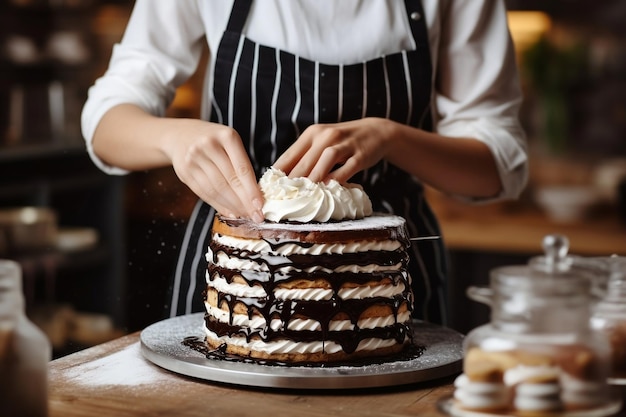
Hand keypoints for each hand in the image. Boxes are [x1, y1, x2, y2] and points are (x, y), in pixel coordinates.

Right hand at [163, 119, 264, 221]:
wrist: (180, 135)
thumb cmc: (214, 140)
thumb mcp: (230, 142)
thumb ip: (241, 163)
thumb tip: (254, 196)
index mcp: (226, 136)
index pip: (242, 168)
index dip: (252, 190)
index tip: (260, 205)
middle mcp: (208, 146)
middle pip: (230, 181)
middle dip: (244, 202)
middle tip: (256, 215)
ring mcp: (193, 159)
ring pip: (216, 189)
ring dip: (232, 206)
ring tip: (244, 214)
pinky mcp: (184, 172)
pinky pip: (204, 193)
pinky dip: (218, 205)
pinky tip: (230, 211)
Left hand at [273, 118, 393, 182]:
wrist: (376, 132)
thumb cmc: (343, 142)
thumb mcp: (322, 142)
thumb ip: (306, 156)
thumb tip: (284, 179)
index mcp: (312, 133)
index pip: (290, 154)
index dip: (279, 173)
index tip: (270, 190)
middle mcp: (326, 135)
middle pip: (305, 160)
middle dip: (293, 180)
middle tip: (284, 198)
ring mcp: (344, 144)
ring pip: (325, 160)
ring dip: (314, 178)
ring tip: (304, 194)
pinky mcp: (360, 154)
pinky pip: (346, 167)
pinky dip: (337, 178)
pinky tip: (329, 188)